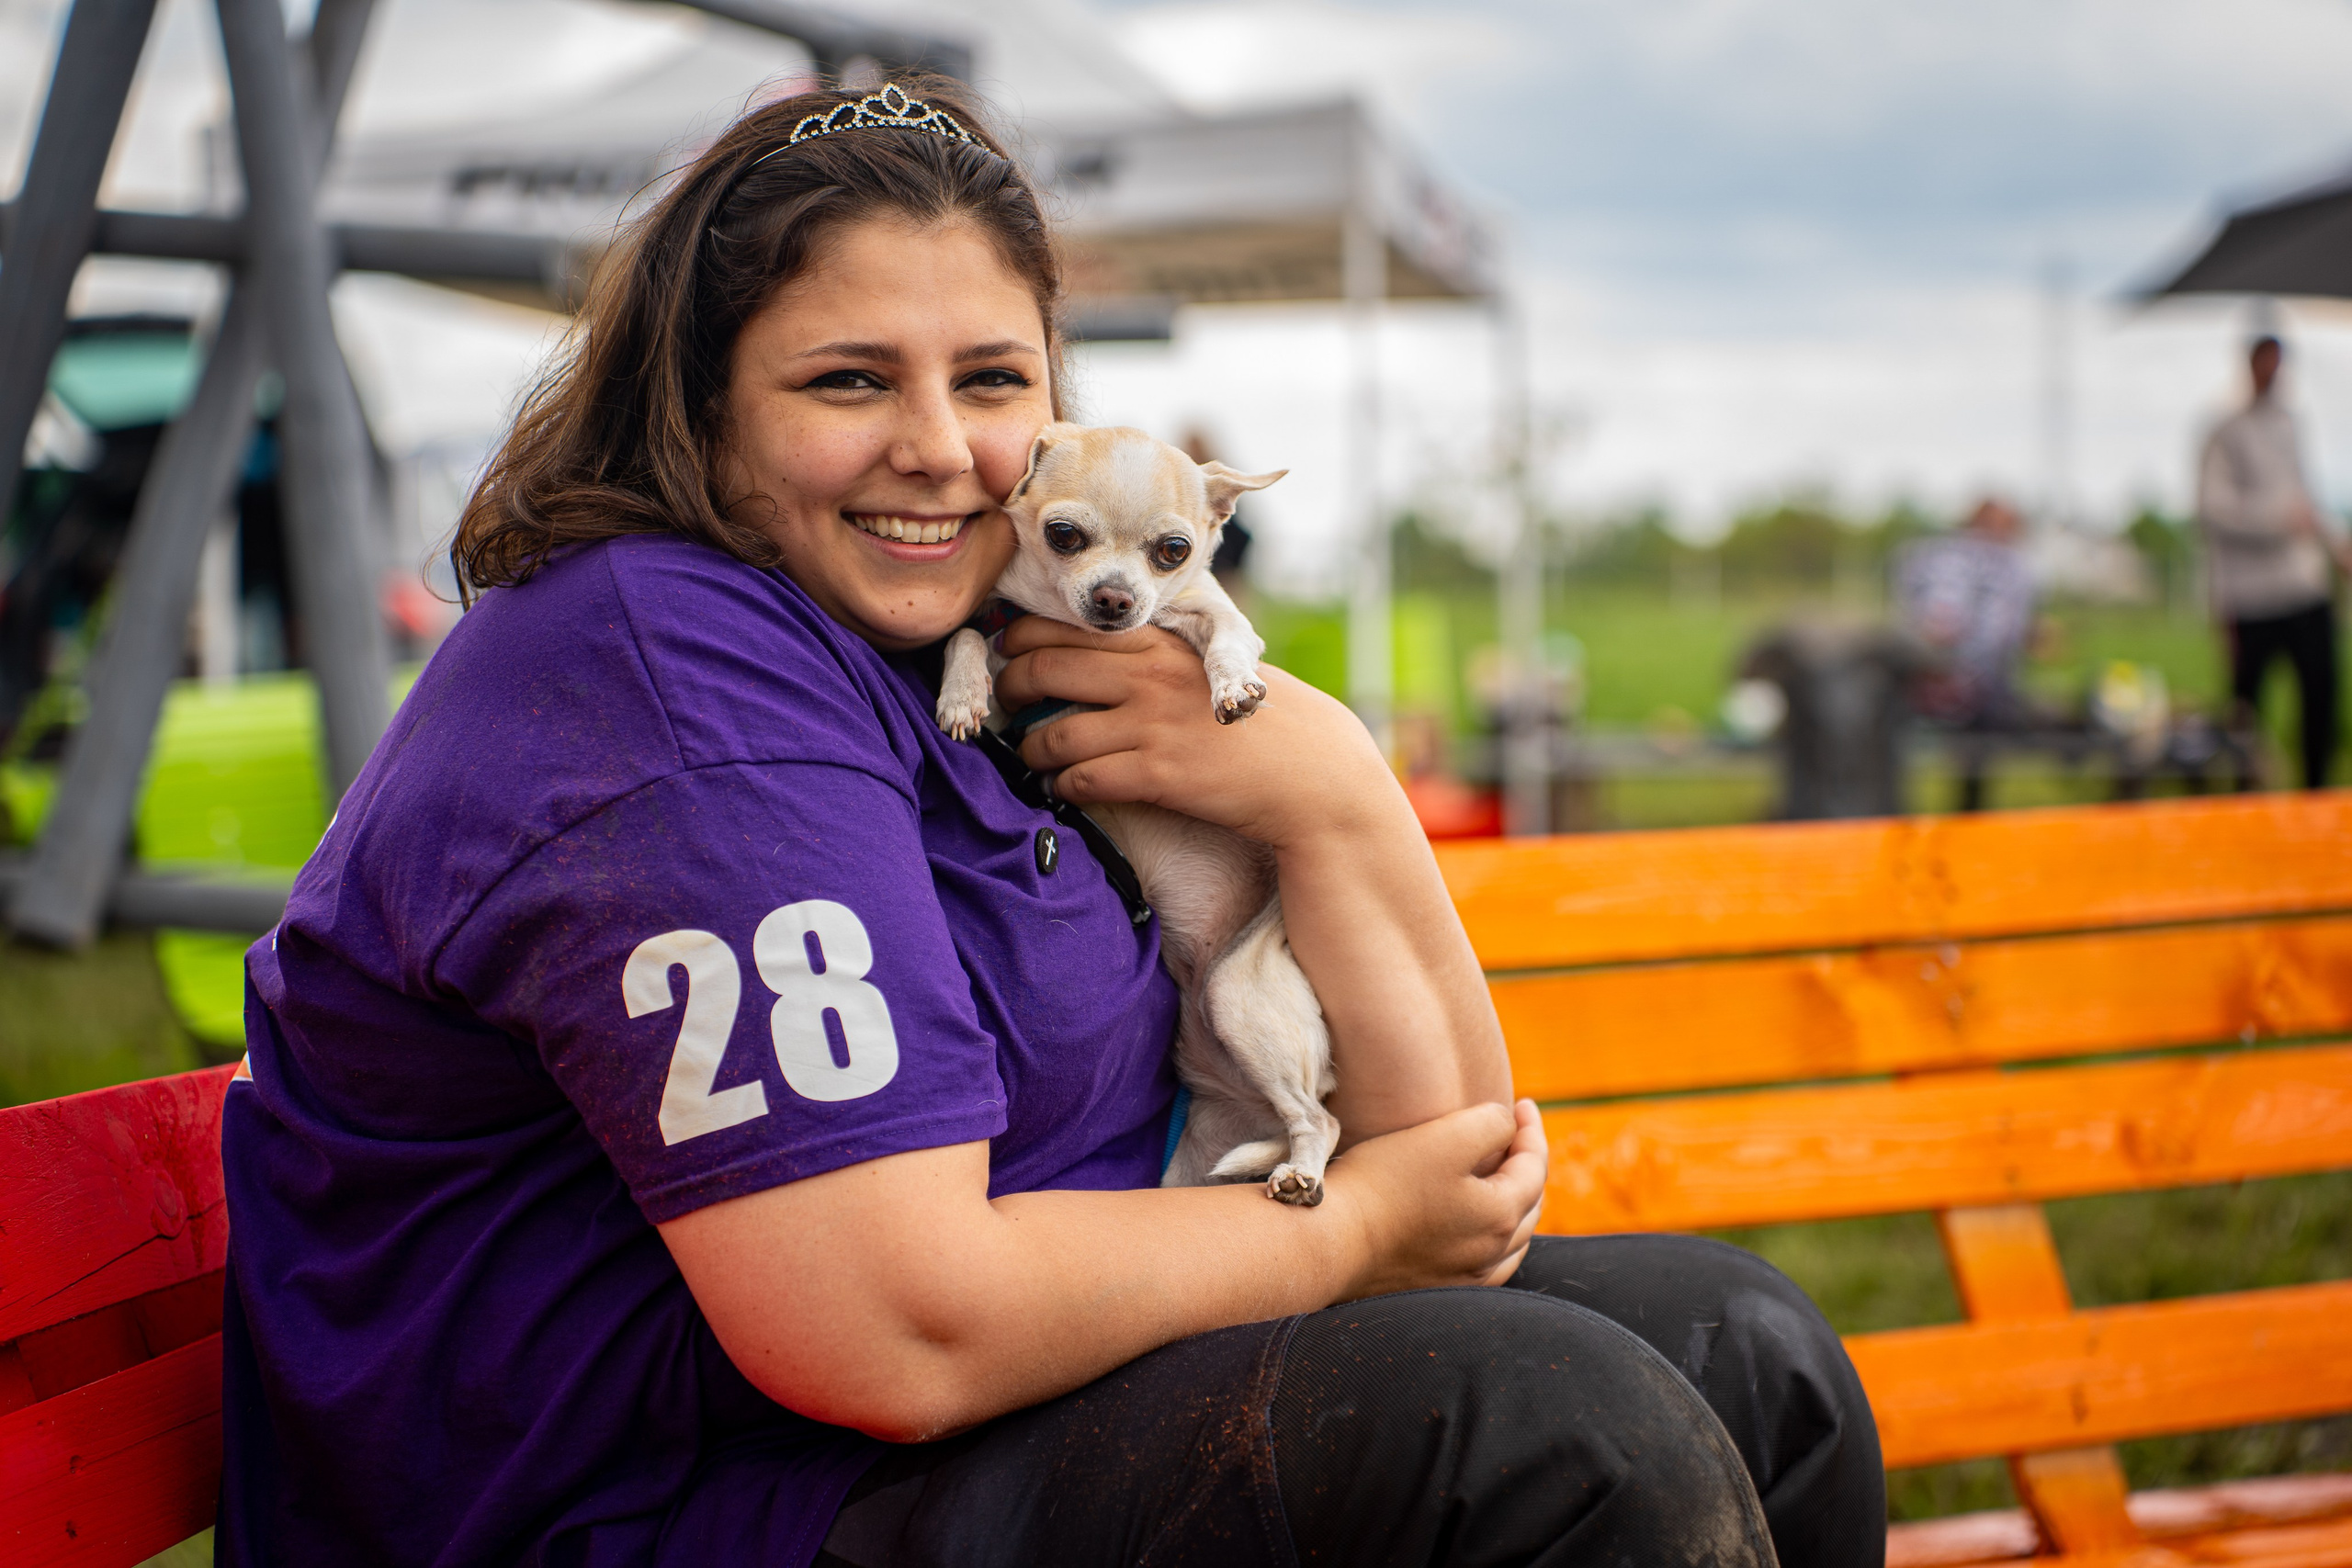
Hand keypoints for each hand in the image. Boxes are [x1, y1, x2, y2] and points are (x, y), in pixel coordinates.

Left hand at [994, 616, 1399, 850]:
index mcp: (1160, 641)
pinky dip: (1062, 788)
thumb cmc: (1265, 719)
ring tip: (1031, 757)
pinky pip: (1081, 780)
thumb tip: (1101, 656)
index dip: (1021, 638)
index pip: (1066, 625)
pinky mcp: (1157, 774)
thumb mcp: (1214, 665)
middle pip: (1043, 669)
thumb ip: (1160, 655)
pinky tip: (1065, 789)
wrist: (1314, 773)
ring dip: (1029, 750)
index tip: (1009, 652)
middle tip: (1005, 702)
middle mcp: (1148, 675)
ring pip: (1051, 734)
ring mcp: (1151, 725)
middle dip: (1010, 688)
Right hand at [1321, 1100, 1548, 1299]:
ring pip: (1512, 1239)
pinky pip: (1486, 1265)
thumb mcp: (1444, 1137)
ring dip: (1516, 1205)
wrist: (1331, 1241)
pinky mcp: (1437, 1288)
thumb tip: (1507, 1124)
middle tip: (1513, 1137)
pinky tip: (1480, 1232)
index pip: (1535, 1166)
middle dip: (1528, 1165)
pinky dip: (1495, 1240)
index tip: (1521, 1103)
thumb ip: (1489, 1124)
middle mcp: (1492, 1253)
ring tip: (1504, 1180)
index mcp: (1500, 1214)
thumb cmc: (1385, 1183)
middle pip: (1529, 1203)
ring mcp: (1466, 1277)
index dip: (1532, 1129)